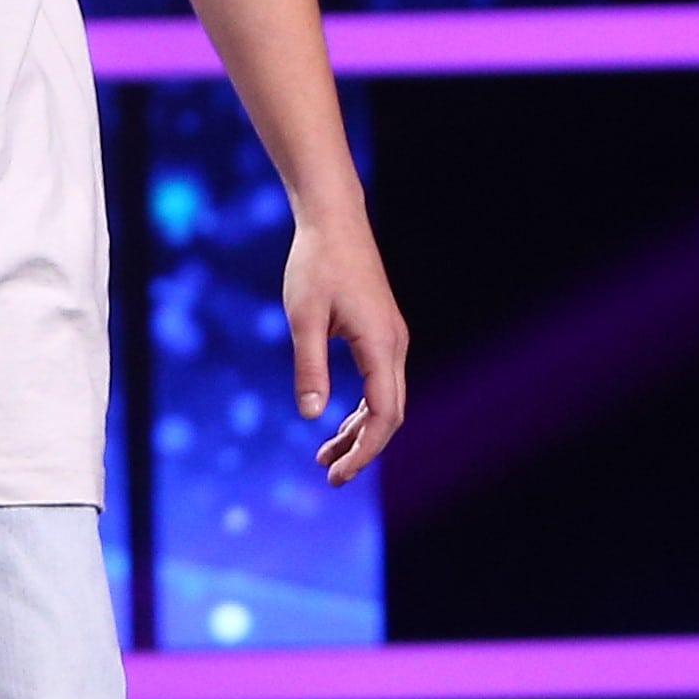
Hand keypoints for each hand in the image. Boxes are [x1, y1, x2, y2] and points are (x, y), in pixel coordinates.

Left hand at [285, 210, 407, 482]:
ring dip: (360, 431)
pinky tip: (336, 422)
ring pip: (386, 400)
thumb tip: (311, 417)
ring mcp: (391, 339)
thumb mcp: (303, 318)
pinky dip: (361, 409)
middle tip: (331, 477)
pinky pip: (379, 383)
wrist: (334, 221)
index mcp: (381, 344)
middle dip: (364, 449)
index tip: (338, 474)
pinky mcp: (381, 333)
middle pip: (391, 414)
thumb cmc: (316, 264)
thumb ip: (308, 367)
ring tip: (326, 457)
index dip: (365, 450)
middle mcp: (395, 344)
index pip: (385, 414)